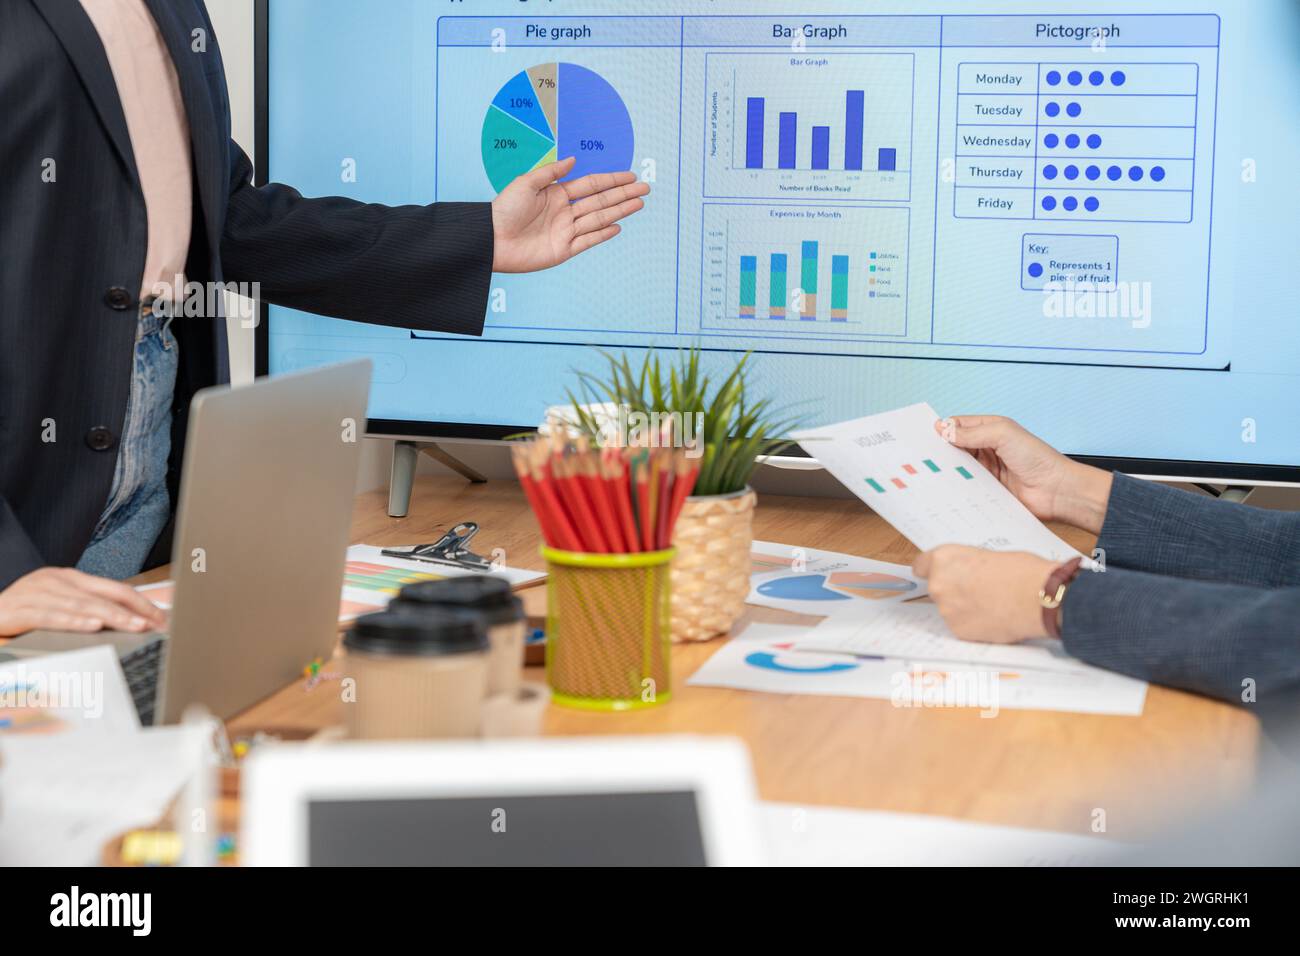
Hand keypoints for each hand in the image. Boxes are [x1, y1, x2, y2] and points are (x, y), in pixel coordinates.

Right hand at [0, 568, 167, 637]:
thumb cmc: (26, 611)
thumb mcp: (61, 604)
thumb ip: (90, 609)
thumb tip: (130, 620)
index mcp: (71, 578)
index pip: (115, 588)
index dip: (141, 603)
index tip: (161, 618)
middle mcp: (57, 580)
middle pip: (103, 595)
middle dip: (133, 610)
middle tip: (154, 624)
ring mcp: (38, 592)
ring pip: (82, 606)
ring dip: (112, 617)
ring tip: (134, 626)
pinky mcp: (20, 609)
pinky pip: (51, 616)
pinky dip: (74, 621)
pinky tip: (92, 626)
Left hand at [491, 156, 648, 272]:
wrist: (492, 239)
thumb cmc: (504, 209)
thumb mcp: (526, 182)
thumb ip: (552, 172)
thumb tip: (574, 160)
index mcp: (557, 194)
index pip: (591, 185)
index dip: (611, 180)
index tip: (630, 175)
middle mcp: (565, 212)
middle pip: (601, 201)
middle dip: (623, 194)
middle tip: (645, 188)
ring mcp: (566, 232)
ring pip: (599, 219)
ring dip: (620, 211)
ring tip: (639, 203)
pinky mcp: (563, 250)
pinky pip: (588, 241)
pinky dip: (603, 234)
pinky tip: (618, 226)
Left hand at [913, 546, 1056, 642]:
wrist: (1038, 598)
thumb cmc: (1022, 572)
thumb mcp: (989, 555)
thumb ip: (968, 565)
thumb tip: (967, 573)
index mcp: (944, 559)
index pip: (921, 565)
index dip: (932, 570)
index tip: (937, 573)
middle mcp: (939, 584)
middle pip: (937, 588)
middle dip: (953, 590)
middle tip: (977, 589)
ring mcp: (947, 610)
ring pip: (950, 609)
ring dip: (963, 608)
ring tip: (991, 604)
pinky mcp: (959, 631)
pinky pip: (961, 626)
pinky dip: (973, 624)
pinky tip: (993, 618)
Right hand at [936, 414, 1111, 534]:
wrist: (1056, 491)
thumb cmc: (1037, 458)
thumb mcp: (1003, 434)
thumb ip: (973, 433)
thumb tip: (944, 430)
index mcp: (991, 429)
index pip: (959, 425)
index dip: (943, 429)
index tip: (925, 437)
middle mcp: (987, 448)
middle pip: (955, 447)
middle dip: (941, 450)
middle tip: (921, 456)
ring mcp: (987, 470)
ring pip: (958, 467)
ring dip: (947, 470)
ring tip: (929, 473)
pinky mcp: (987, 489)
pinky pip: (966, 486)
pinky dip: (956, 487)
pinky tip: (945, 488)